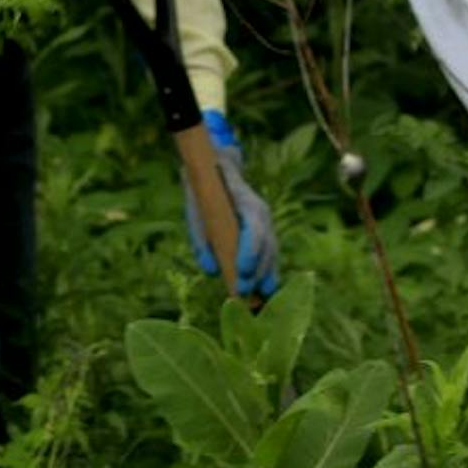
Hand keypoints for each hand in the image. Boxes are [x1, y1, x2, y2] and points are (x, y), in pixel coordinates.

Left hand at [182, 113, 280, 297]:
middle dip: (255, 272)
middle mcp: (262, 213)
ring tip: (256, 301)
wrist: (217, 166)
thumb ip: (202, 237)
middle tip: (243, 295)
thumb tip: (212, 271)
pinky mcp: (264, 233)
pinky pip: (270, 256)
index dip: (249, 252)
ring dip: (264, 277)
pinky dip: (267, 274)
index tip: (240, 272)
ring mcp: (266, 223)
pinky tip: (264, 294)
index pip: (254, 229)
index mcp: (246, 201)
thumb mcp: (195, 208)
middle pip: (266, 246)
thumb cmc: (204, 189)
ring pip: (271, 253)